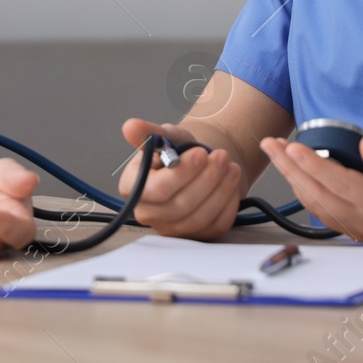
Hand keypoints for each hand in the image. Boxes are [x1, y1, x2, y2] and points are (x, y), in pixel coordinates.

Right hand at [117, 118, 240, 239]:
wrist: (195, 165)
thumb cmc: (176, 151)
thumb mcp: (165, 136)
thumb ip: (148, 133)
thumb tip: (130, 127)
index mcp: (133, 187)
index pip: (156, 189)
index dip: (181, 173)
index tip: (201, 153)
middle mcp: (147, 213)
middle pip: (180, 205)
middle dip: (206, 179)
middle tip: (222, 156)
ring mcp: (170, 228)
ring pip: (199, 217)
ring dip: (221, 190)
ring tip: (231, 166)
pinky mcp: (194, 235)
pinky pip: (215, 225)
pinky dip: (228, 203)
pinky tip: (231, 183)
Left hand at [260, 134, 362, 241]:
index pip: (338, 183)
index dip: (311, 164)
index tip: (290, 145)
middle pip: (317, 194)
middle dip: (290, 168)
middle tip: (269, 144)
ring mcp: (359, 231)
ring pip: (315, 205)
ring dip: (293, 178)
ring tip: (276, 153)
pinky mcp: (356, 230)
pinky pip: (323, 211)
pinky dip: (305, 191)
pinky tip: (295, 173)